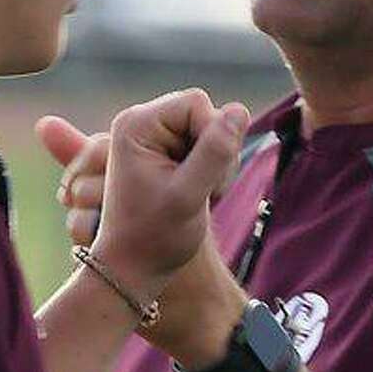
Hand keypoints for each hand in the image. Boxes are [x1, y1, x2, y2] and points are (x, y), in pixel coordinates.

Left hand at [36, 92, 247, 302]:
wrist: (133, 268)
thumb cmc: (154, 237)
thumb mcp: (188, 195)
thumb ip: (214, 152)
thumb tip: (239, 110)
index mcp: (136, 125)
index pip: (197, 103)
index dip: (213, 136)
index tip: (203, 178)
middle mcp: (140, 123)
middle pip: (204, 113)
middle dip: (215, 150)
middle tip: (204, 191)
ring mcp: (152, 136)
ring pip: (209, 129)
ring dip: (215, 162)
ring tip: (199, 194)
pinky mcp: (165, 151)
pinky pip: (204, 144)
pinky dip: (211, 168)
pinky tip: (198, 192)